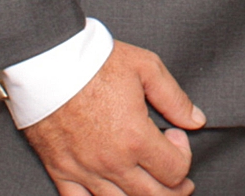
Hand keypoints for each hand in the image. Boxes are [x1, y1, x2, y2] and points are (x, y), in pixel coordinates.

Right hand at [23, 41, 205, 195]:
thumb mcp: (146, 67)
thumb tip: (196, 120)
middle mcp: (112, 162)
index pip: (174, 170)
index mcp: (136, 138)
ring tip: (150, 187)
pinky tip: (111, 195)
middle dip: (174, 189)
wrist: (47, 63)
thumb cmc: (95, 62)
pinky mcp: (61, 171)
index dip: (183, 155)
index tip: (174, 135)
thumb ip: (174, 98)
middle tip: (180, 179)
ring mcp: (85, 171)